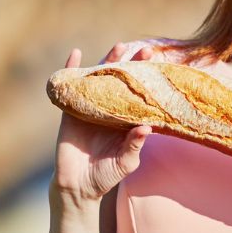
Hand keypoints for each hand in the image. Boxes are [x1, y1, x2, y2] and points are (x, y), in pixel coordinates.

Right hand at [52, 42, 161, 201]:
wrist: (78, 185)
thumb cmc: (106, 175)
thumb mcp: (125, 162)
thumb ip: (134, 145)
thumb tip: (147, 128)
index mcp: (125, 120)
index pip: (139, 96)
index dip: (148, 81)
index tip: (160, 67)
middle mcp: (110, 110)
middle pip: (122, 82)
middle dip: (132, 65)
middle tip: (146, 50)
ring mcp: (90, 108)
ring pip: (100, 80)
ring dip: (108, 61)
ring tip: (119, 46)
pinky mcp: (71, 110)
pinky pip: (71, 86)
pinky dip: (71, 69)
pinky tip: (75, 53)